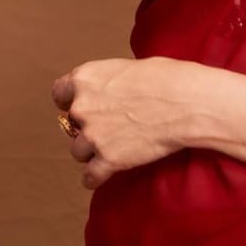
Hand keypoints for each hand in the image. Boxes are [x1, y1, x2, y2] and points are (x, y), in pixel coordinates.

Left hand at [52, 57, 200, 188]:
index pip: (59, 92)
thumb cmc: (166, 78)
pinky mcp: (108, 160)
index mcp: (86, 78)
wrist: (186, 102)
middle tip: (109, 125)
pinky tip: (105, 173)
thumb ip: (108, 82)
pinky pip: (89, 177)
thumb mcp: (129, 68)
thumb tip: (109, 91)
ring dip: (92, 150)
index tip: (79, 105)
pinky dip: (96, 176)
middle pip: (70, 124)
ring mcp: (93, 135)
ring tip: (114, 146)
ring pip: (78, 151)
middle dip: (86, 126)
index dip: (69, 100)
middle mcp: (83, 106)